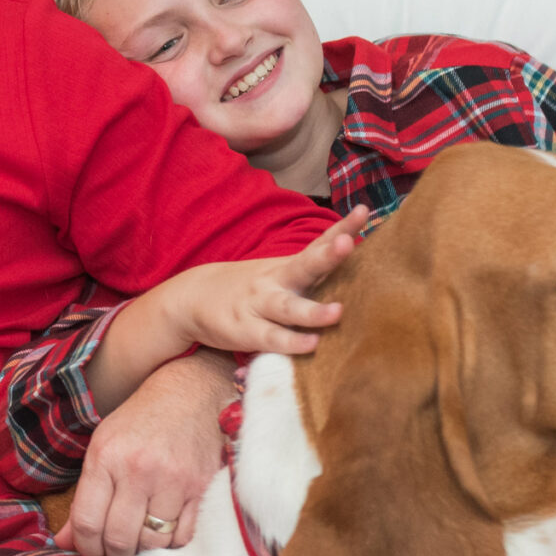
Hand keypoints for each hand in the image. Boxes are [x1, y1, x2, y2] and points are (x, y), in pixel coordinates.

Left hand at [60, 349, 233, 555]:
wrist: (191, 393)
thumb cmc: (140, 421)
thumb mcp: (102, 448)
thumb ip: (83, 497)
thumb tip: (63, 541)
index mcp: (106, 458)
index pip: (87, 521)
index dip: (85, 547)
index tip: (89, 550)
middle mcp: (138, 470)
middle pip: (119, 538)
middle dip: (112, 555)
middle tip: (113, 553)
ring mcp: (173, 480)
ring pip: (152, 542)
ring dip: (142, 551)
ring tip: (138, 541)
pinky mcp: (200, 488)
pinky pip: (183, 536)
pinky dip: (170, 543)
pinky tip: (163, 532)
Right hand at [145, 208, 363, 358]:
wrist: (191, 299)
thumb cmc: (249, 290)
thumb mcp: (278, 274)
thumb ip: (312, 273)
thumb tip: (360, 269)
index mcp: (288, 266)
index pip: (319, 243)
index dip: (343, 228)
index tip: (364, 211)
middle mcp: (276, 280)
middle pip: (305, 266)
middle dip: (328, 255)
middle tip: (349, 243)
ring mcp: (259, 304)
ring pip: (289, 307)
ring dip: (312, 311)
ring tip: (337, 311)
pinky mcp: (246, 331)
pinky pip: (272, 338)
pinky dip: (291, 342)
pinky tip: (311, 344)